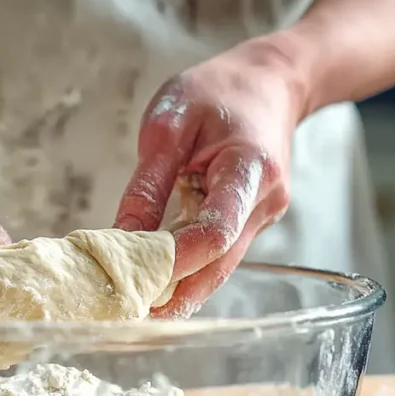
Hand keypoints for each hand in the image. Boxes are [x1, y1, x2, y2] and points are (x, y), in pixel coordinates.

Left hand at [115, 41, 306, 318]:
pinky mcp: (252, 223)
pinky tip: (156, 280)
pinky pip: (219, 255)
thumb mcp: (168, 125)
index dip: (175, 262)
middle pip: (219, 264)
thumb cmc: (217, 93)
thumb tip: (123, 237)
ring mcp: (263, 217)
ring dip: (180, 288)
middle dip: (175, 294)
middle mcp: (265, 202)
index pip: (215, 232)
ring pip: (219, 267)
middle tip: (127, 313)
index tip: (135, 280)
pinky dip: (188, 270)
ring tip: (135, 304)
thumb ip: (147, 184)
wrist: (271, 82)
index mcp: (249, 169)